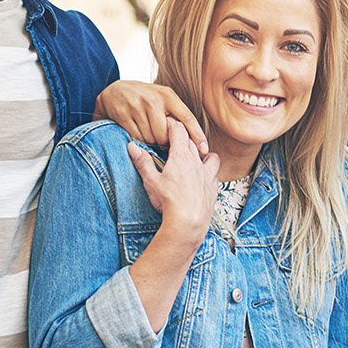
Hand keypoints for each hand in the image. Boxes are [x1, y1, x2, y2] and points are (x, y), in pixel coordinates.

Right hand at [95, 80, 206, 147]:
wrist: (115, 91)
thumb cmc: (144, 98)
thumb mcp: (162, 98)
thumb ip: (175, 112)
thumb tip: (191, 136)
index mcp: (168, 95)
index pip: (187, 118)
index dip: (197, 135)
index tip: (205, 149)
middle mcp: (154, 100)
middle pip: (166, 134)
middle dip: (164, 141)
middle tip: (161, 138)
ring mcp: (137, 106)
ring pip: (151, 138)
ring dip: (151, 141)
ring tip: (148, 132)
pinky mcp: (124, 115)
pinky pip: (137, 138)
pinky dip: (139, 140)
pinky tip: (138, 132)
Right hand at [127, 118, 218, 240]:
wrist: (188, 222)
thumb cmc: (168, 201)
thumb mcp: (151, 181)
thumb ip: (143, 162)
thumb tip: (132, 147)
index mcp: (181, 156)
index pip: (179, 131)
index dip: (172, 125)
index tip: (167, 125)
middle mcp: (197, 162)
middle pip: (192, 142)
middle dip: (184, 138)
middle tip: (174, 141)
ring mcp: (207, 174)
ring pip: (211, 156)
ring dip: (204, 154)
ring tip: (195, 159)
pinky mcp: (213, 188)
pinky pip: (215, 175)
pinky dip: (209, 173)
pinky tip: (203, 179)